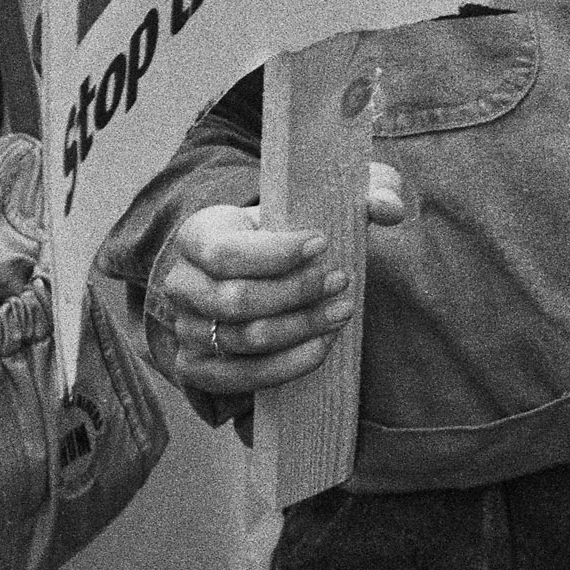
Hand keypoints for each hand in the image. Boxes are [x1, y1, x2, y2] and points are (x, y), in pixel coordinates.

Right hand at [146, 172, 406, 402]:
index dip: (276, 254)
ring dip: (301, 328)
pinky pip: (241, 376)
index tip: (324, 243)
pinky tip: (322, 346)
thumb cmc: (286, 232)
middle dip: (298, 294)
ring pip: (245, 339)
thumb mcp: (318, 202)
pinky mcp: (197, 367)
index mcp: (197, 235)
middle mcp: (180, 283)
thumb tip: (388, 208)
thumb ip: (359, 193)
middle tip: (342, 282)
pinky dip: (287, 365)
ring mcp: (185, 329)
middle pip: (238, 301)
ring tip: (342, 311)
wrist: (253, 273)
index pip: (227, 252)